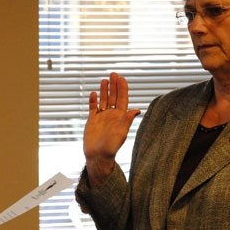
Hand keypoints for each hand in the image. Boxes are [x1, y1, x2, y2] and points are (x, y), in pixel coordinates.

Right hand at [83, 72, 140, 186]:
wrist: (98, 156)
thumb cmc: (111, 147)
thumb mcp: (121, 132)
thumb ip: (127, 120)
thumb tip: (137, 110)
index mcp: (120, 117)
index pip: (122, 99)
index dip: (122, 88)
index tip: (121, 78)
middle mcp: (111, 115)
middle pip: (113, 97)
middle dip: (114, 85)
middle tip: (113, 74)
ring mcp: (101, 117)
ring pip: (103, 100)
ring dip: (104, 90)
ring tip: (104, 80)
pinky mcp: (92, 121)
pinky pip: (93, 108)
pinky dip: (93, 101)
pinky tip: (94, 93)